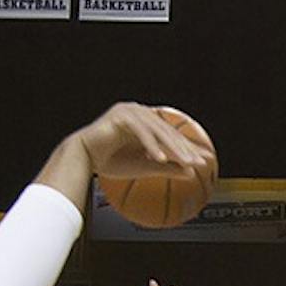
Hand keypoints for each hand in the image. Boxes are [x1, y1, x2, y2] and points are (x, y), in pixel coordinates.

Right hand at [77, 102, 215, 179]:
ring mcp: (130, 111)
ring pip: (157, 131)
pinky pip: (140, 132)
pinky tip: (161, 158)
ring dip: (172, 148)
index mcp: (146, 122)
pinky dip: (151, 146)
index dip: (188, 148)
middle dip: (185, 149)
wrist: (81, 159)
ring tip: (185, 162)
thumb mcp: (144, 167)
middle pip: (168, 132)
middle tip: (200, 162)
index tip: (204, 160)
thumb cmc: (109, 162)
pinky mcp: (120, 116)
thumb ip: (167, 168)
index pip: (171, 135)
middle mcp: (140, 113)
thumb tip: (191, 173)